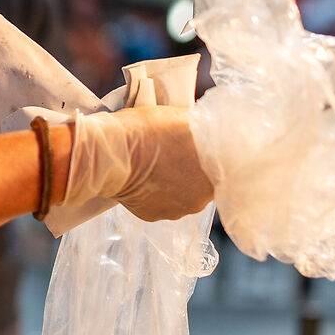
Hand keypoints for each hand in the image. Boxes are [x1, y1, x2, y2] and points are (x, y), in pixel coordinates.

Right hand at [60, 104, 212, 221]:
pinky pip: (160, 203)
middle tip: (176, 154)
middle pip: (203, 184)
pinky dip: (155, 192)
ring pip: (182, 195)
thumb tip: (211, 131)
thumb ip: (203, 131)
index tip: (200, 148)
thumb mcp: (184, 119)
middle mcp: (201, 200)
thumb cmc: (147, 132)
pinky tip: (144, 178)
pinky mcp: (153, 216)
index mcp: (215, 175)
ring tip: (156, 166)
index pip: (223, 169)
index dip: (211, 158)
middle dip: (192, 171)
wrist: (111, 155)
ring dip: (174, 183)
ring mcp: (177, 210)